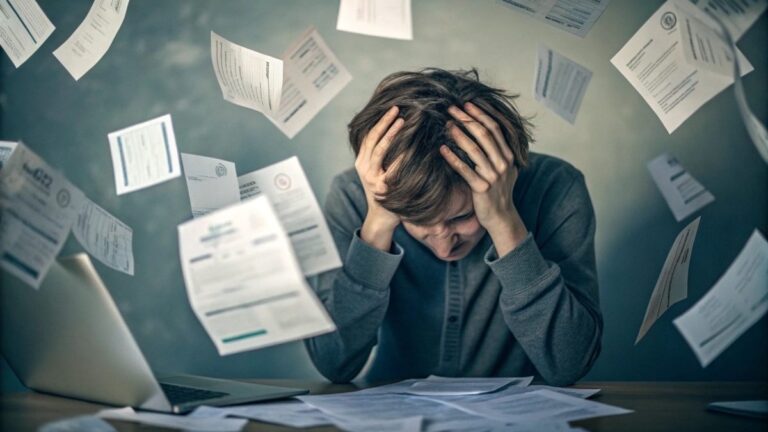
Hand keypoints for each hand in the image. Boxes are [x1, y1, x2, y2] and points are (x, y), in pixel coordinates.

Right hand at [355, 105, 403, 250]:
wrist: (381, 218)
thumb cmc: (384, 191)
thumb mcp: (377, 171)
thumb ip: (381, 156)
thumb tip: (394, 132)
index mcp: (361, 162)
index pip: (368, 136)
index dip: (379, 122)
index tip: (392, 109)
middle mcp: (363, 168)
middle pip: (372, 139)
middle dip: (385, 122)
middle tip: (397, 109)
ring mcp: (371, 178)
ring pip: (379, 150)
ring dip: (391, 134)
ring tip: (402, 121)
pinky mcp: (382, 188)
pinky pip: (392, 168)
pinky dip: (401, 156)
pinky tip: (411, 146)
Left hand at [440, 102, 527, 255]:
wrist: (501, 216)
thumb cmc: (497, 191)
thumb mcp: (504, 169)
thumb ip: (498, 151)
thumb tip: (484, 131)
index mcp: (508, 155)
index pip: (495, 128)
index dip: (480, 114)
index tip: (467, 104)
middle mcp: (503, 163)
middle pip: (484, 135)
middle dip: (467, 119)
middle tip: (451, 109)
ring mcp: (493, 176)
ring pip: (474, 150)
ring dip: (459, 135)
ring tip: (446, 125)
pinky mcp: (481, 188)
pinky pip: (464, 170)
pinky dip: (453, 158)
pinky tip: (442, 149)